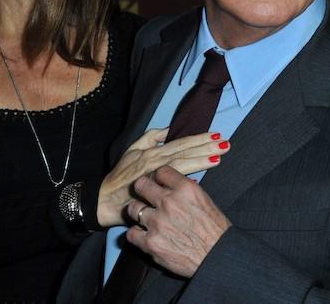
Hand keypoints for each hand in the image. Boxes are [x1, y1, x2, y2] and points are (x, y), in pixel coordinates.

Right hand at [97, 130, 229, 226]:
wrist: (104, 200)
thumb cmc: (120, 176)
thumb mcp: (133, 150)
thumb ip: (151, 138)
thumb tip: (169, 129)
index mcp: (154, 151)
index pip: (181, 143)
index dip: (199, 139)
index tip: (216, 135)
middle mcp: (154, 160)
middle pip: (185, 151)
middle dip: (206, 147)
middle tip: (225, 144)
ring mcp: (151, 175)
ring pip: (180, 165)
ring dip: (200, 160)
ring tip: (218, 156)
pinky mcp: (148, 190)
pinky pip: (167, 184)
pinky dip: (183, 180)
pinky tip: (199, 179)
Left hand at [126, 166, 230, 277]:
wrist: (217, 256)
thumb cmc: (215, 230)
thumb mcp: (204, 200)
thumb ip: (184, 190)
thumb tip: (170, 187)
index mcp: (185, 189)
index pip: (161, 171)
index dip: (158, 177)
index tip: (157, 182)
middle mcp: (169, 202)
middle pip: (141, 185)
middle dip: (142, 189)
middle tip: (145, 196)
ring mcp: (158, 222)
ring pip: (133, 208)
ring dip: (138, 212)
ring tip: (146, 217)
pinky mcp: (151, 243)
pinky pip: (131, 233)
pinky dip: (137, 234)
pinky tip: (145, 234)